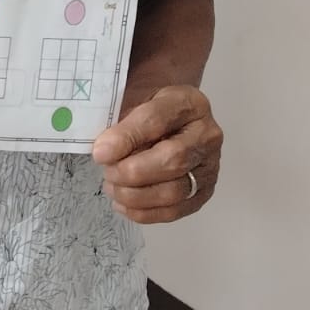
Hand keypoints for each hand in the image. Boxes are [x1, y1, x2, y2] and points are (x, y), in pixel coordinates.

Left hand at [92, 86, 221, 223]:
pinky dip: (144, 212)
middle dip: (131, 172)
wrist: (170, 118)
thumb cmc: (148, 106)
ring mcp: (209, 166)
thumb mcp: (133, 97)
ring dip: (135, 195)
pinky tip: (123, 203)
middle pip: (172, 160)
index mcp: (188, 103)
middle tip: (107, 171)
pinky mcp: (203, 192)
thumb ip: (118, 116)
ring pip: (174, 191)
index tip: (99, 152)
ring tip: (112, 187)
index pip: (157, 120)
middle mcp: (206, 135)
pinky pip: (175, 211)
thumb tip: (103, 150)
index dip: (126, 139)